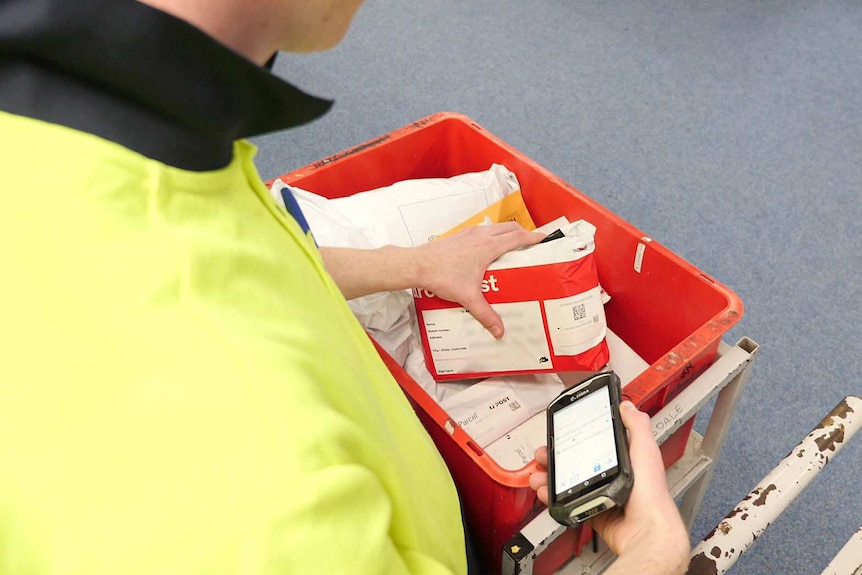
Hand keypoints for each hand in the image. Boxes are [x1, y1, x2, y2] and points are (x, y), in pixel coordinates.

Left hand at [412, 222, 542, 337]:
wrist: (417, 265)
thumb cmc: (441, 276)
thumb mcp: (468, 297)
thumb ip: (485, 314)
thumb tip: (499, 330)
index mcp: (488, 246)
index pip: (518, 237)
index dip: (534, 238)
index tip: (545, 240)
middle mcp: (480, 236)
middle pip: (510, 228)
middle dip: (524, 234)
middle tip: (531, 245)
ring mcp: (469, 233)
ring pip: (496, 227)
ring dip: (507, 233)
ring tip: (513, 247)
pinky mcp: (459, 236)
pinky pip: (482, 231)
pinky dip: (492, 235)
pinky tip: (488, 250)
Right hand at [528, 401, 689, 573]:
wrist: (645, 531)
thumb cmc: (650, 493)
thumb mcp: (645, 450)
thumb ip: (637, 426)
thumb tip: (628, 406)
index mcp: (624, 460)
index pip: (596, 443)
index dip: (576, 437)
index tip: (561, 433)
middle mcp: (611, 476)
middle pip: (576, 462)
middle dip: (556, 457)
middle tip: (544, 454)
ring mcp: (600, 494)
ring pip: (568, 482)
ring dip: (550, 478)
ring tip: (540, 475)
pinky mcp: (592, 511)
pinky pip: (568, 503)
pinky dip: (554, 498)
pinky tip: (546, 493)